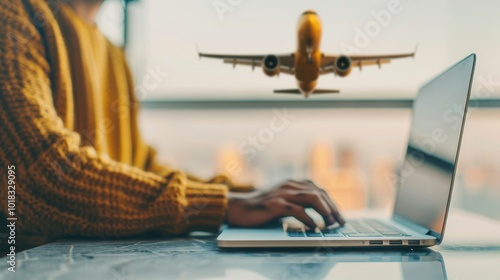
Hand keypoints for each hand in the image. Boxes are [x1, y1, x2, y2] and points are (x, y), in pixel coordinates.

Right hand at [225, 180, 344, 228]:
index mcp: (293, 183)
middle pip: (318, 193)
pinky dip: (308, 218)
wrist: (239, 207)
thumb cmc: (262, 207)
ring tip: (329, 224)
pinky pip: (296, 209)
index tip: (339, 217)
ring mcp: (282, 193)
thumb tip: (320, 213)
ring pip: (311, 198)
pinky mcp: (274, 204)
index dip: (332, 203)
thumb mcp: (283, 200)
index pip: (319, 190)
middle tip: (339, 222)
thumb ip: (299, 201)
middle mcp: (289, 185)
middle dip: (332, 208)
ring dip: (324, 212)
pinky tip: (313, 226)